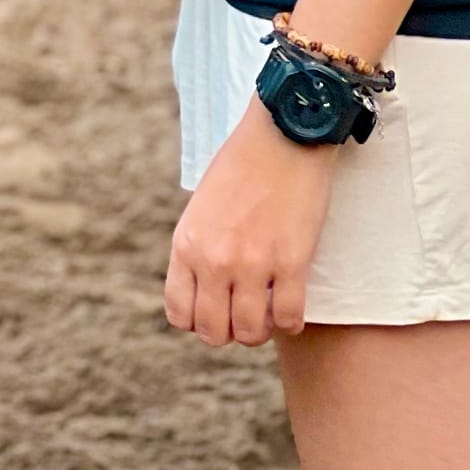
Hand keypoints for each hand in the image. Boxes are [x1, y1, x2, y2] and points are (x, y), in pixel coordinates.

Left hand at [164, 99, 335, 346]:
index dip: (197, 321)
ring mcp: (252, 264)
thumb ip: (199, 248)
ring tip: (268, 310)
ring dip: (261, 329)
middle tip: (243, 312)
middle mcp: (213, 259)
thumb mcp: (202, 207)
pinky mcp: (291, 263)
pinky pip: (289, 321)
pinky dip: (291, 321)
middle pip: (213, 333)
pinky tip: (291, 304)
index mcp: (186, 243)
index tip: (214, 309)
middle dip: (229, 331)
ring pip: (250, 334)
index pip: (179, 314)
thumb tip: (205, 291)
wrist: (281, 134)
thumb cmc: (242, 165)